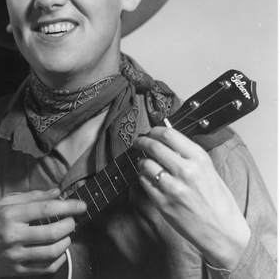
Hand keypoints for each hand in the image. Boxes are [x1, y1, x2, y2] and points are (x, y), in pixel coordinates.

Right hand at [0, 189, 86, 277]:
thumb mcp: (4, 203)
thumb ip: (32, 196)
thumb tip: (57, 192)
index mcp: (10, 215)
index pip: (45, 209)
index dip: (68, 206)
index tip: (81, 205)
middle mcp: (13, 236)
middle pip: (52, 232)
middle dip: (70, 225)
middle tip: (73, 220)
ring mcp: (15, 257)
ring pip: (52, 252)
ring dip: (66, 241)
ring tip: (67, 234)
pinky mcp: (16, 273)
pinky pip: (46, 269)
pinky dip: (58, 259)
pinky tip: (59, 250)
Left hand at [134, 126, 249, 269]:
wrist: (223, 232)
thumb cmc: (217, 201)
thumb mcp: (208, 170)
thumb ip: (187, 155)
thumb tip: (167, 140)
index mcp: (199, 159)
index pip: (169, 134)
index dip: (155, 130)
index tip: (150, 132)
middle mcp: (186, 171)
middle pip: (154, 146)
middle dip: (142, 142)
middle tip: (139, 142)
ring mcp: (173, 188)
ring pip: (145, 164)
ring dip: (141, 161)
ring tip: (145, 162)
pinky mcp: (163, 203)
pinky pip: (144, 182)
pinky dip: (143, 177)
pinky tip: (148, 177)